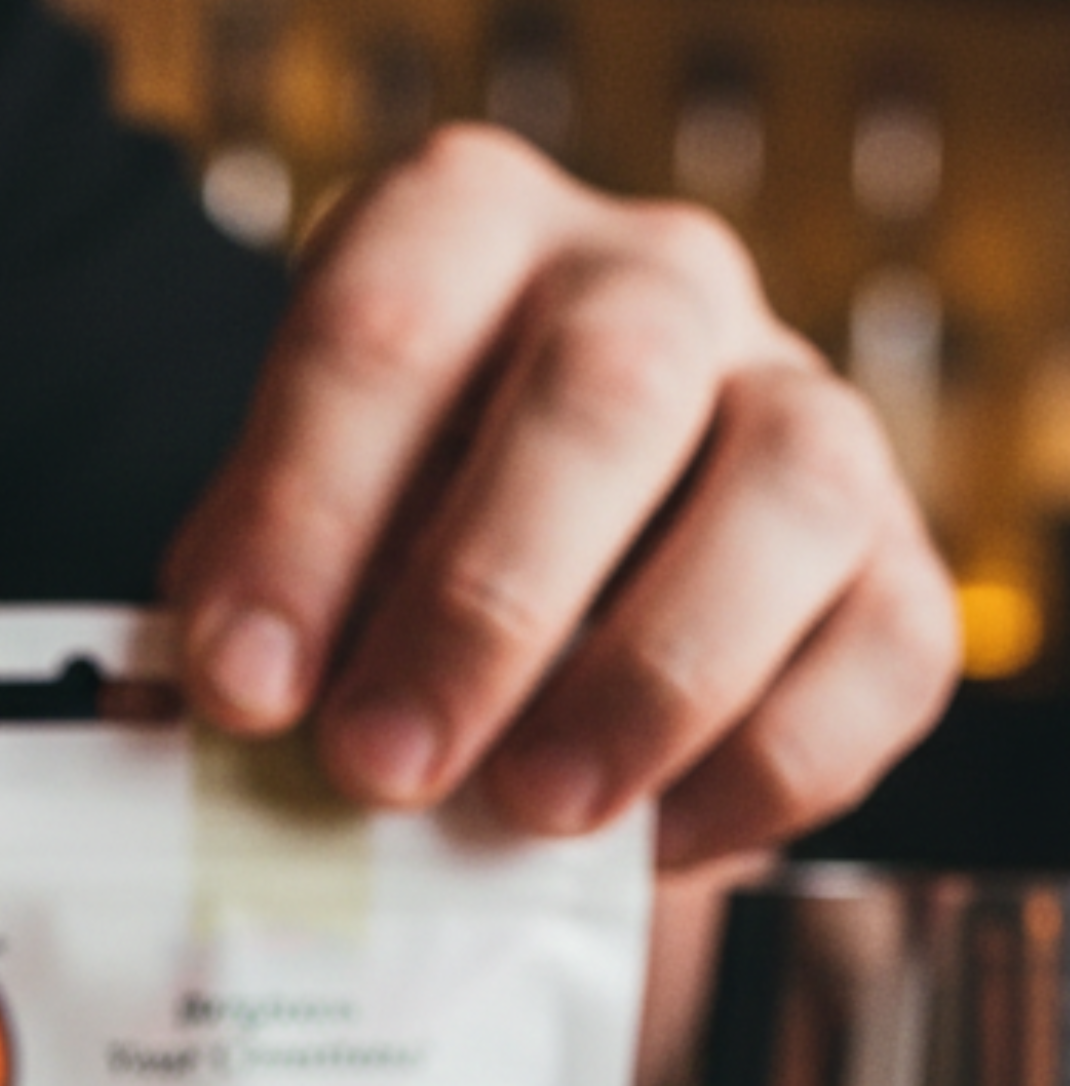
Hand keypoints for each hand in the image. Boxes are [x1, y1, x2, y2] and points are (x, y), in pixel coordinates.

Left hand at [163, 124, 962, 870]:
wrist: (531, 619)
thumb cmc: (374, 575)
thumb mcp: (281, 566)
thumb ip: (247, 625)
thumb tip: (197, 741)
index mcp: (462, 240)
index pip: (383, 329)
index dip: (305, 514)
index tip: (241, 685)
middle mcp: (648, 285)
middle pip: (606, 394)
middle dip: (480, 603)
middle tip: (381, 767)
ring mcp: (794, 405)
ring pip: (786, 493)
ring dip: (647, 675)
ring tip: (531, 811)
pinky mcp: (888, 559)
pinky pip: (881, 647)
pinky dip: (767, 761)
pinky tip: (651, 845)